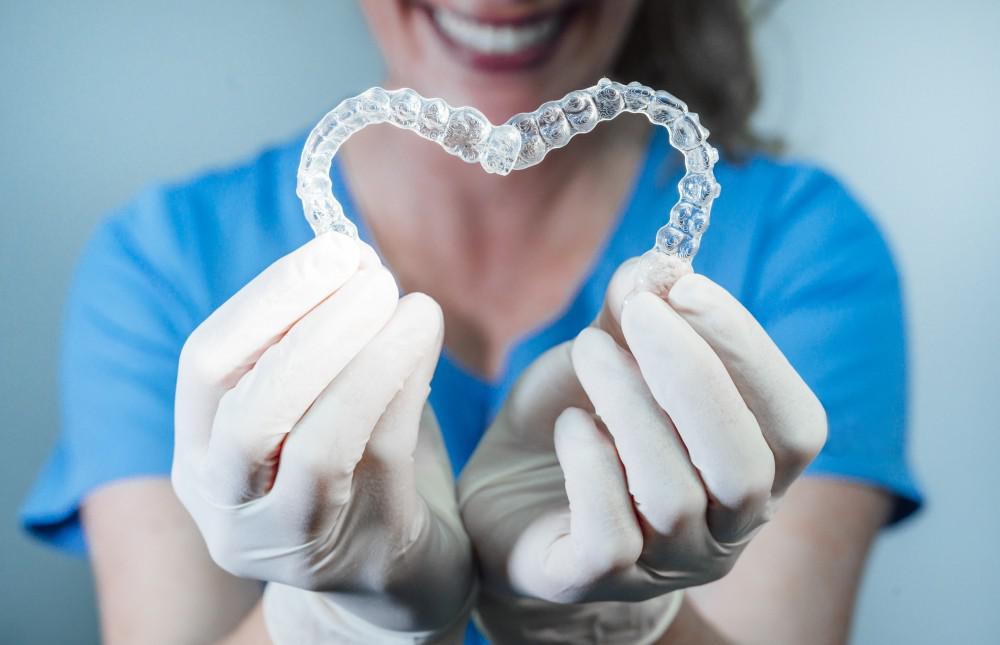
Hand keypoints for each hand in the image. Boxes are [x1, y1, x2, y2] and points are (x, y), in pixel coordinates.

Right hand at [172, 233, 472, 643]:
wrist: (392, 573)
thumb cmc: (352, 468)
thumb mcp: (317, 403)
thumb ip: (322, 339)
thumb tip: (353, 255)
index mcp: (201, 454)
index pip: (205, 366)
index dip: (267, 301)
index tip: (332, 250)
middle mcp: (227, 504)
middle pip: (249, 412)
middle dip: (314, 329)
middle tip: (373, 275)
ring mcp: (287, 539)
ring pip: (315, 445)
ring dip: (366, 359)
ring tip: (412, 303)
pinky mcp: (357, 552)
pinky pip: (379, 459)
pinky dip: (404, 387)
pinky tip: (425, 341)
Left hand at [458, 255, 826, 643]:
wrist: (505, 499)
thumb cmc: (578, 424)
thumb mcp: (608, 358)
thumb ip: (636, 315)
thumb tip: (657, 265)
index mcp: (752, 470)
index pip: (795, 424)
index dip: (749, 352)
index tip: (687, 286)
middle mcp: (723, 530)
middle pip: (746, 468)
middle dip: (695, 376)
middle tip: (638, 311)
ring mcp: (663, 566)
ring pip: (675, 497)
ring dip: (630, 405)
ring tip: (588, 351)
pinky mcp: (595, 581)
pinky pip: (612, 537)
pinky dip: (592, 467)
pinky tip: (571, 426)